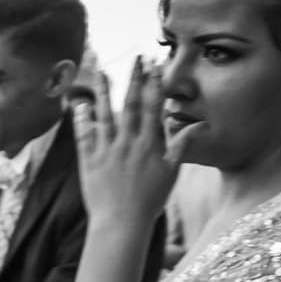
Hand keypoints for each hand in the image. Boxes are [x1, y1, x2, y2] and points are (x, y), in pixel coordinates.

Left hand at [76, 58, 197, 230]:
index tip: (155, 65)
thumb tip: (200, 125)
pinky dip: (82, 119)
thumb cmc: (149, 200)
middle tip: (136, 58)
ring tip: (100, 70)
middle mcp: (128, 144)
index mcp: (149, 145)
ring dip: (102, 91)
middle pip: (130, 104)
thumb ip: (183, 145)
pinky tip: (79, 104)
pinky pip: (84, 135)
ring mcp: (106, 151)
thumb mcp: (171, 172)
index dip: (154, 84)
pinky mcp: (89, 161)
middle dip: (134, 79)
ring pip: (104, 115)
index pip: (152, 107)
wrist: (121, 224)